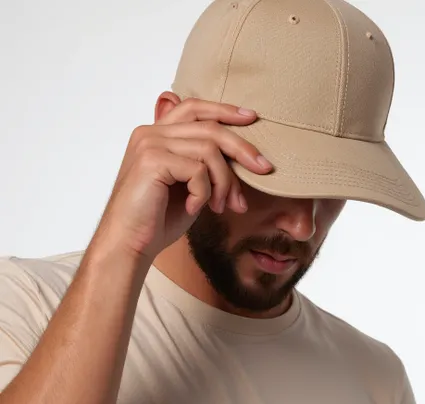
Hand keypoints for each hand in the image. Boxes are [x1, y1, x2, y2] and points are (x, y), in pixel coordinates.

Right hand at [93, 98, 272, 262]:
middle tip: (264, 168)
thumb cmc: (157, 219)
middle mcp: (151, 133)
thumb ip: (204, 165)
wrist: (130, 244)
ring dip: (225, 182)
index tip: (251, 117)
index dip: (224, 110)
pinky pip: (198, 170)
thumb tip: (243, 157)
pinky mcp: (152, 161)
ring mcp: (149, 144)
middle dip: (242, 148)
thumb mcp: (189, 186)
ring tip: (225, 206)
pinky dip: (204, 193)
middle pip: (209, 127)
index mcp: (156, 135)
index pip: (194, 108)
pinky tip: (194, 208)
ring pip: (209, 150)